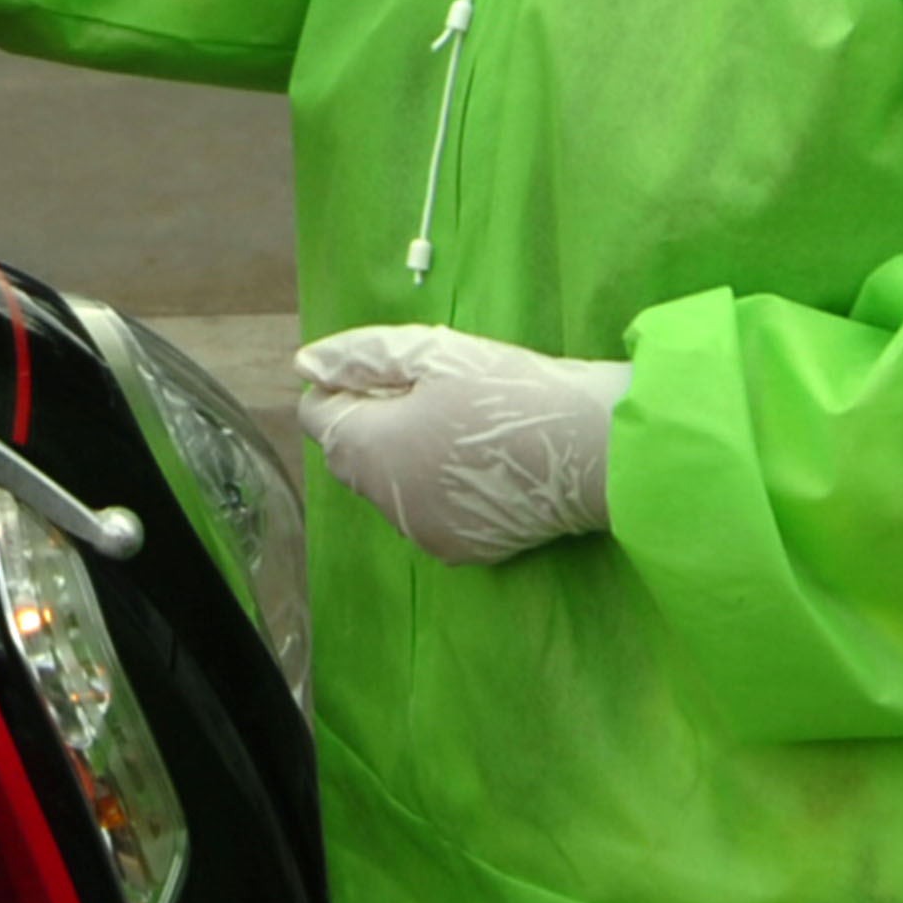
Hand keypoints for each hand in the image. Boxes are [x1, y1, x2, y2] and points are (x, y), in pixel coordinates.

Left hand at [295, 324, 631, 564]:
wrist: (596, 451)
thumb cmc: (510, 390)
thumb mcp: (432, 352)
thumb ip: (360, 357)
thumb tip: (305, 365)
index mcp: (367, 451)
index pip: (317, 415)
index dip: (351, 385)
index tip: (403, 373)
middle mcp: (384, 503)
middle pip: (353, 454)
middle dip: (380, 421)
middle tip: (443, 394)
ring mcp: (424, 535)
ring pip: (392, 485)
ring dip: (411, 455)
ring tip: (470, 428)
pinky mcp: (464, 551)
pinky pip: (432, 512)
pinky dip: (444, 487)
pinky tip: (487, 464)